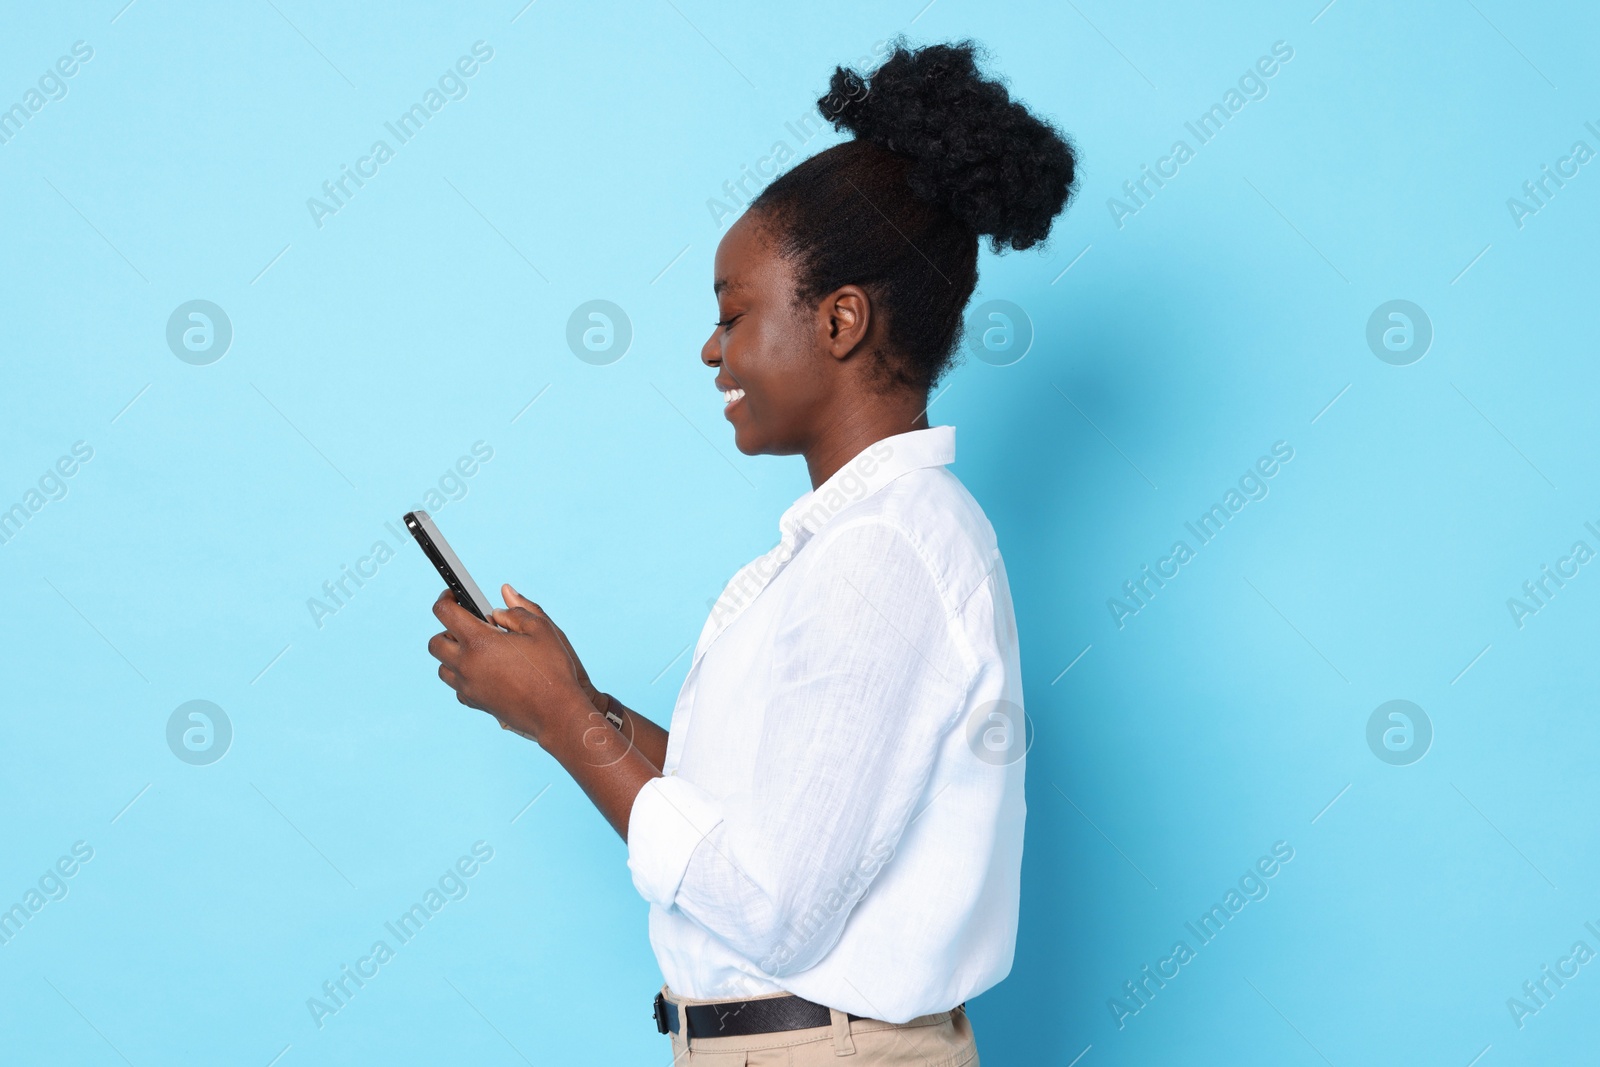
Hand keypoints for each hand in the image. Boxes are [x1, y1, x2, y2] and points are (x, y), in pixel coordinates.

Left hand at [426, 586, 589, 744]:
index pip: (444, 612)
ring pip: (442, 666)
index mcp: (479, 641)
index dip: (446, 598)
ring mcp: (468, 686)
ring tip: (477, 649)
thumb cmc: (552, 669)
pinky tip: (484, 671)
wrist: (556, 712)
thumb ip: (518, 610)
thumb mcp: (542, 629)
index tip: (454, 596)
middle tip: (469, 626)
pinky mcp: (474, 702)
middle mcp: (466, 664)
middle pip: (436, 642)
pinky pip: (456, 687)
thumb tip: (500, 605)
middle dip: (447, 629)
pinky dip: (463, 676)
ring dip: (452, 654)